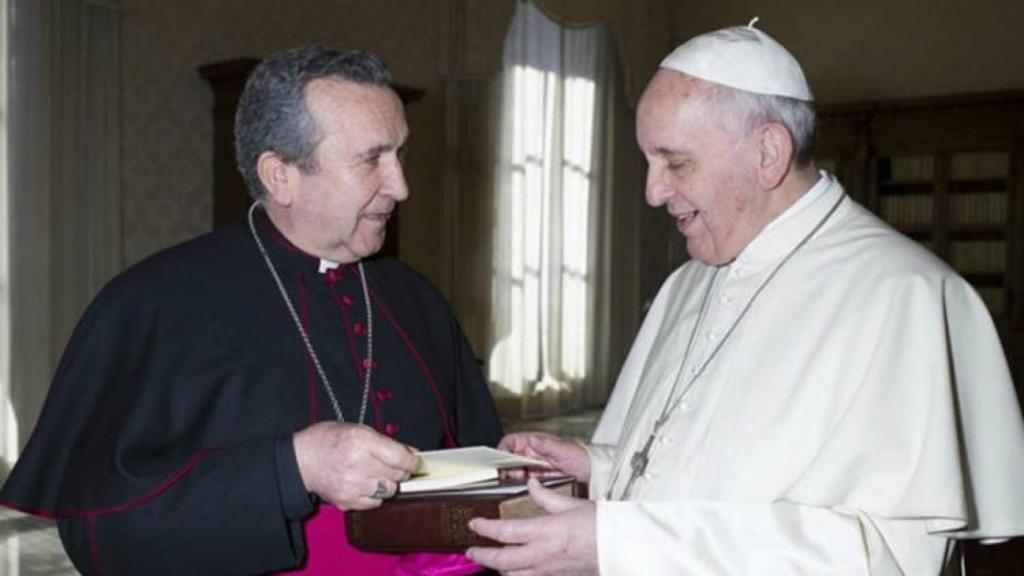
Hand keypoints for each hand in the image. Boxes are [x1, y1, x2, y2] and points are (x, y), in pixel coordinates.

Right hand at [292, 421, 418, 509]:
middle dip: (400, 471)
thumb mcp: (356, 429)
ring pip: (389, 491)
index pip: (400, 457)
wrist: (299, 462)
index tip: (415, 462)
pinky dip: (375, 495)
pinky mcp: (347, 501)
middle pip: (397, 475)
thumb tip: (411, 453)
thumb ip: (385, 441)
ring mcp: (352, 486)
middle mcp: (358, 464)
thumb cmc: (326, 441)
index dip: (412, 461)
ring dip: (388, 483)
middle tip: (394, 466)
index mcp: (361, 442)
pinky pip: (375, 503)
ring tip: (377, 475)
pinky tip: (366, 484)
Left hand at [466, 478, 596, 575]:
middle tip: (471, 550)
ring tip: (492, 560)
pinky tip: (516, 569)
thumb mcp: (571, 504)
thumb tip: (531, 484)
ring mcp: (548, 570)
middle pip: (502, 560)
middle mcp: (542, 554)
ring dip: (499, 567)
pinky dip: (517, 575)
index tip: (474, 524)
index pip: (504, 531)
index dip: (485, 528)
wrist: (622, 547)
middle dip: (482, 555)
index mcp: (544, 531)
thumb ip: (546, 496)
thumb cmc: (600, 524)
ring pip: (513, 575)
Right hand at [499, 432, 590, 481]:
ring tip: (513, 481)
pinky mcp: (540, 478)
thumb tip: (532, 440)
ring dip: (512, 476)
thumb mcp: (565, 450)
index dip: (502, 449)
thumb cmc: (583, 457)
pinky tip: (522, 487)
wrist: (595, 473)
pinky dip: (521, 484)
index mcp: (537, 442)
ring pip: (515, 470)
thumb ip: (548, 445)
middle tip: (504, 475)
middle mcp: (534, 452)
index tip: (498, 460)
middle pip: (510, 457)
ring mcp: (536, 465)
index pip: (511, 441)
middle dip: (505, 466)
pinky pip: (525, 481)